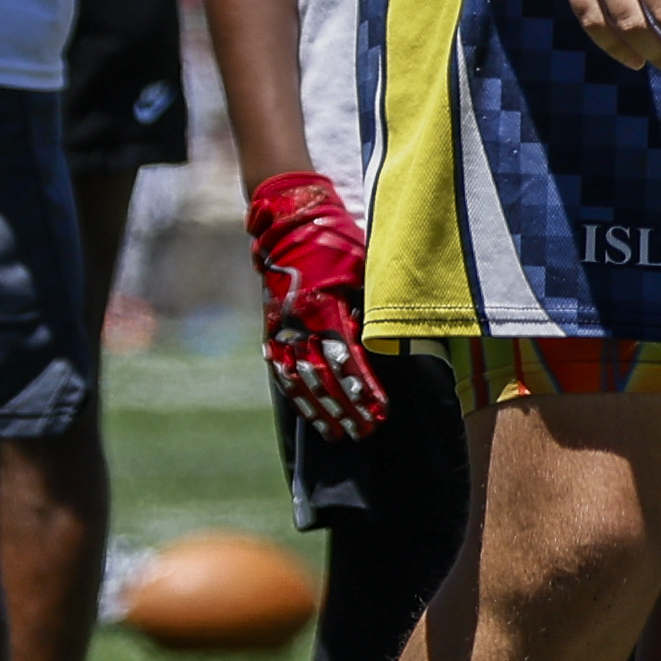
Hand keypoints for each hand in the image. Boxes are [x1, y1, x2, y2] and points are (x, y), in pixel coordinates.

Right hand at [244, 169, 384, 438]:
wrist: (289, 226)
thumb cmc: (337, 244)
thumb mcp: (361, 269)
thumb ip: (370, 307)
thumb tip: (389, 341)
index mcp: (324, 306)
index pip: (347, 358)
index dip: (363, 388)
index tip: (380, 411)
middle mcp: (299, 323)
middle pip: (324, 377)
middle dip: (346, 408)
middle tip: (365, 433)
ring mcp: (281, 329)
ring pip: (301, 380)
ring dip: (321, 410)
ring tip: (338, 435)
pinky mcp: (271, 331)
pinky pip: (281, 371)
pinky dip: (296, 395)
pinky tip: (308, 413)